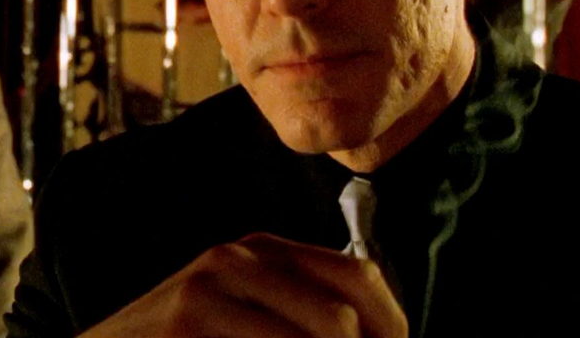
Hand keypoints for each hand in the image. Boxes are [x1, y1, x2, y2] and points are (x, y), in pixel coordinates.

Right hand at [80, 233, 406, 337]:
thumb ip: (301, 311)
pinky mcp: (186, 323)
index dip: (393, 327)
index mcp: (261, 250)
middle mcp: (237, 258)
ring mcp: (207, 290)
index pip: (360, 275)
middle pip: (342, 316)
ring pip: (317, 335)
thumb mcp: (243, 312)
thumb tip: (387, 335)